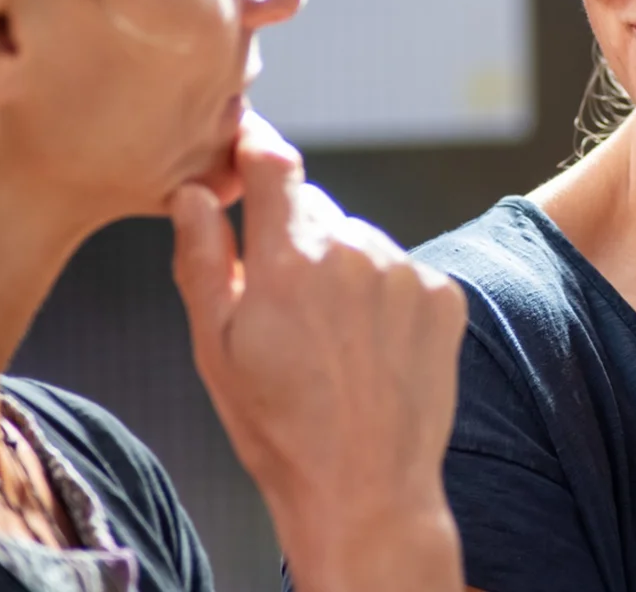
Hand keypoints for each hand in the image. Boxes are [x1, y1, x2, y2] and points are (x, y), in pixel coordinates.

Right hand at [169, 112, 465, 587]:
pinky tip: (370, 348)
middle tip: (283, 307)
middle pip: (314, 210)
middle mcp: (352, 251)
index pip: (272, 163)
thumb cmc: (278, 426)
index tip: (244, 148)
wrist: (365, 488)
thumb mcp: (215, 348)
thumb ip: (203, 258)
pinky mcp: (442, 295)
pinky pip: (402, 271)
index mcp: (287, 260)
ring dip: (341, 270)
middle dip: (292, 239)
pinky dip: (384, 296)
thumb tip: (193, 192)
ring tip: (331, 342)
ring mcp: (404, 272)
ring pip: (359, 242)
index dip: (254, 147)